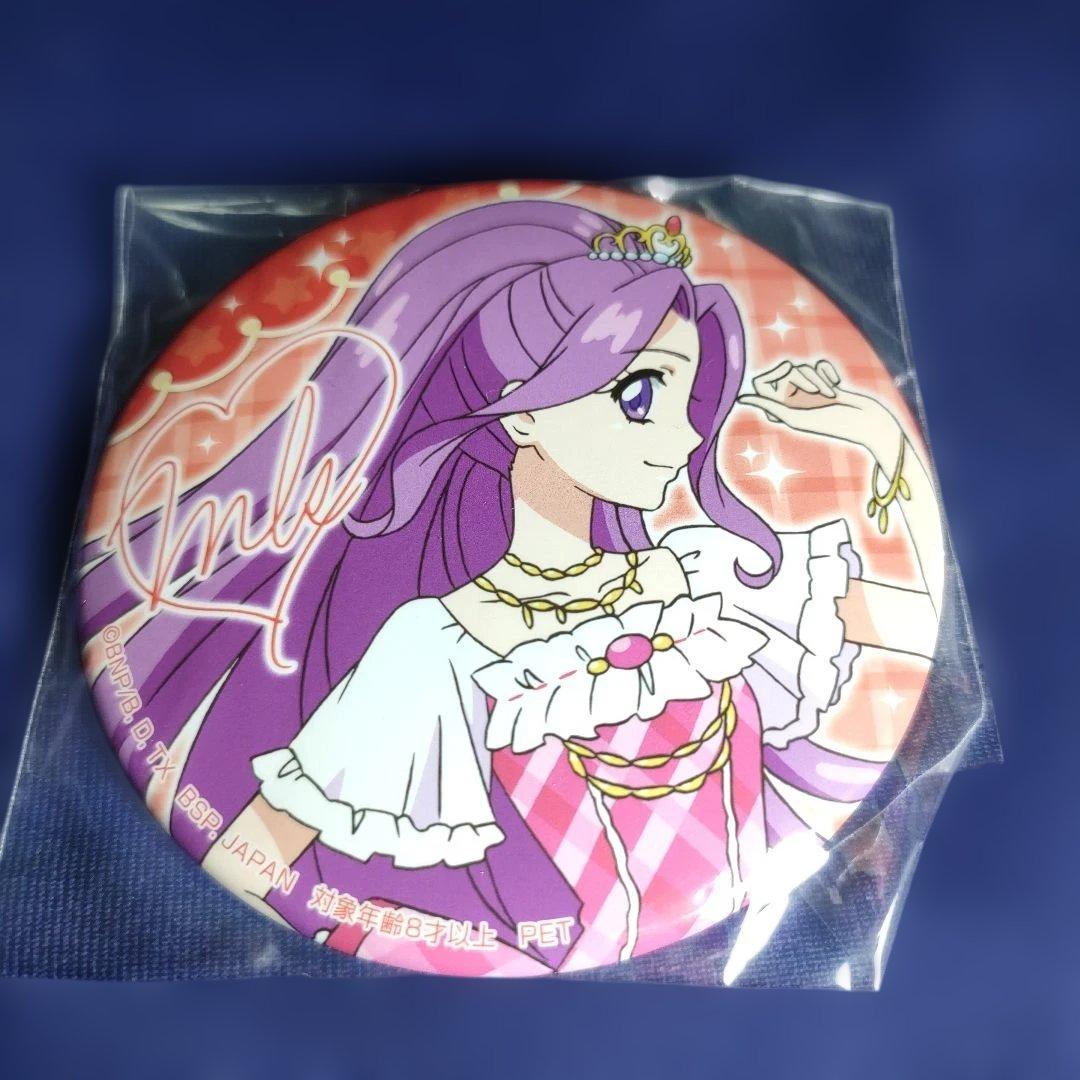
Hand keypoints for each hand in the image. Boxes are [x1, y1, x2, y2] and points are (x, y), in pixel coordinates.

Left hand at [738, 359, 901, 464]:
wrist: (864, 420)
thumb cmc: (829, 423)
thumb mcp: (796, 416)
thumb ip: (768, 405)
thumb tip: (742, 397)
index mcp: (781, 409)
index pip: (762, 383)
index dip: (772, 376)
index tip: (787, 377)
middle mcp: (792, 399)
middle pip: (784, 372)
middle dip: (801, 378)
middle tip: (816, 395)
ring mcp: (809, 389)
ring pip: (803, 367)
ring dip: (818, 379)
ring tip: (830, 396)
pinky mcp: (826, 380)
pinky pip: (820, 363)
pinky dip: (829, 373)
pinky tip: (838, 387)